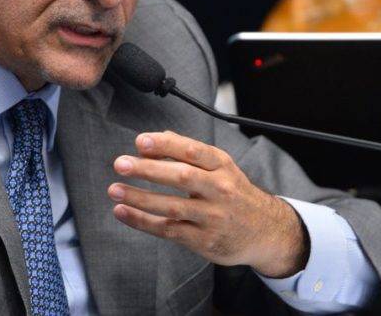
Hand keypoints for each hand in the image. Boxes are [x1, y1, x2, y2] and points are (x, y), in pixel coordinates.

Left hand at [108, 131, 308, 277]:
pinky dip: (142, 221)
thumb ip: (187, 152)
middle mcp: (220, 190)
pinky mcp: (204, 240)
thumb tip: (154, 139)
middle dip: (148, 169)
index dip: (166, 144)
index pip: (193, 150)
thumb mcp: (220, 167)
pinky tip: (123, 211)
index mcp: (222, 166)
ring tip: (114, 189)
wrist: (266, 231)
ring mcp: (212, 217)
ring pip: (171, 206)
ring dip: (139, 197)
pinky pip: (168, 229)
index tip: (141, 141)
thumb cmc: (234, 193)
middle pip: (181, 176)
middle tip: (121, 164)